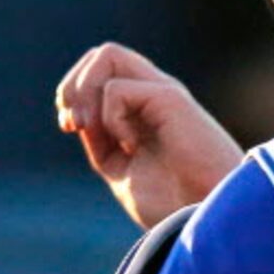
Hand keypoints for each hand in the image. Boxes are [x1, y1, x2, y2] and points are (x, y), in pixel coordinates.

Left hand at [56, 42, 244, 228]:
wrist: (203, 219)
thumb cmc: (173, 203)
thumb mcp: (121, 171)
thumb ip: (101, 141)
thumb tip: (78, 114)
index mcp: (145, 109)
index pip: (100, 72)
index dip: (73, 92)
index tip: (70, 127)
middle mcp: (154, 92)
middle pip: (102, 54)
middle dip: (73, 85)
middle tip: (74, 124)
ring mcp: (162, 92)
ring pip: (107, 55)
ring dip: (84, 91)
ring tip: (88, 128)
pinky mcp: (169, 98)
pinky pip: (117, 88)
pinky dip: (109, 118)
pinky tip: (130, 145)